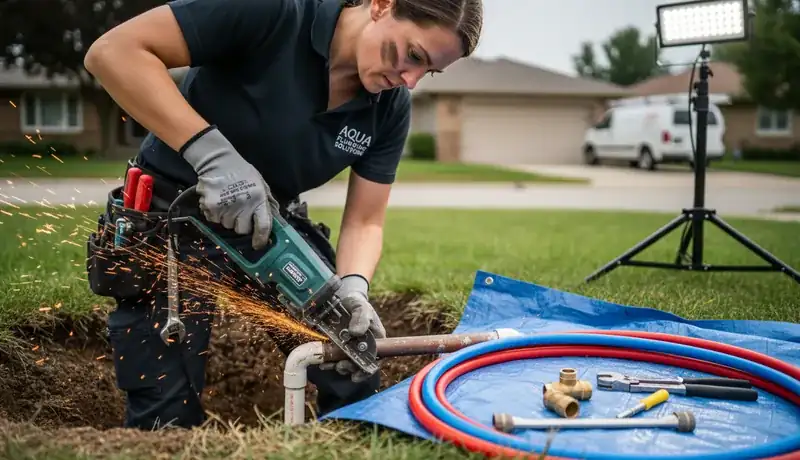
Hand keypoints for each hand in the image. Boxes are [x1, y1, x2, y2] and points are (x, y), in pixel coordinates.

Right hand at [182, 126, 279, 249]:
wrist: (218, 161)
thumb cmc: (243, 173)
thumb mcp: (261, 185)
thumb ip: (268, 203)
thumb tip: (275, 221)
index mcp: (259, 199)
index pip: (264, 225)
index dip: (262, 238)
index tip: (259, 244)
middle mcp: (243, 205)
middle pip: (242, 230)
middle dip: (241, 223)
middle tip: (239, 211)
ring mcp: (226, 207)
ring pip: (227, 225)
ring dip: (227, 218)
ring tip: (228, 202)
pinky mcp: (211, 206)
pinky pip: (213, 220)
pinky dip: (215, 214)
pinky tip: (218, 201)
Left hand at [319, 274, 385, 382]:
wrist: (342, 300)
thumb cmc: (356, 304)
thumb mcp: (360, 306)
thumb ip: (361, 317)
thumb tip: (356, 332)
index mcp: (377, 340)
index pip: (376, 360)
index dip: (366, 370)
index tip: (355, 375)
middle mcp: (365, 347)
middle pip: (359, 365)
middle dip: (349, 368)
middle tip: (339, 366)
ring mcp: (351, 349)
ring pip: (346, 364)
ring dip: (337, 367)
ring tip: (327, 365)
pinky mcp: (338, 348)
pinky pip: (335, 358)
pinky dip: (329, 362)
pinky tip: (323, 362)